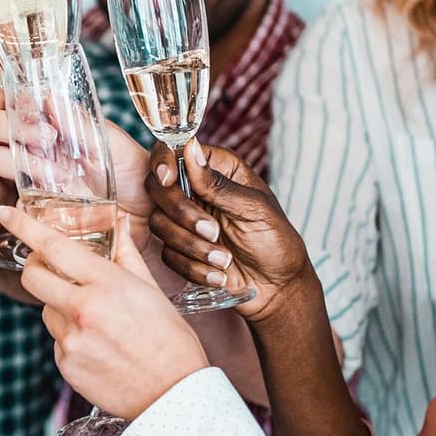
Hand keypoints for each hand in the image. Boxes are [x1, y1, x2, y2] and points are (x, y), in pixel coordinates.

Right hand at [0, 109, 150, 252]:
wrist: (146, 215)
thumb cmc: (133, 172)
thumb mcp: (112, 142)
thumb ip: (80, 123)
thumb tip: (49, 98)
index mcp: (52, 126)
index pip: (16, 106)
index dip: (19, 108)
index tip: (43, 121)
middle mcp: (36, 149)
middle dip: (13, 131)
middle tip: (47, 141)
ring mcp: (32, 178)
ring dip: (20, 163)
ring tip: (61, 177)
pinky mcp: (35, 208)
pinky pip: (11, 200)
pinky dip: (20, 199)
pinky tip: (46, 200)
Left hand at [0, 205, 207, 419]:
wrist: (174, 396)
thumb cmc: (169, 340)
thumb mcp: (151, 290)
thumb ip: (126, 254)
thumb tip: (119, 224)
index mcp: (106, 284)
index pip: (53, 246)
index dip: (23, 226)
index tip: (6, 212)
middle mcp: (83, 309)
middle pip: (32, 277)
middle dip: (35, 267)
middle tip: (50, 268)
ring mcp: (71, 340)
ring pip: (46, 310)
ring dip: (60, 307)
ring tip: (96, 320)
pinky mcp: (65, 365)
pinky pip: (57, 340)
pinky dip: (70, 337)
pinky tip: (99, 346)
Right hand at [146, 143, 317, 324]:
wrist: (277, 287)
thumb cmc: (275, 240)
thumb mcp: (253, 209)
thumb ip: (217, 184)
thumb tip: (190, 148)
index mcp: (217, 169)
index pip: (174, 151)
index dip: (163, 162)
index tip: (168, 180)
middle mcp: (196, 191)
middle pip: (158, 188)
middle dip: (182, 213)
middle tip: (213, 232)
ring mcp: (185, 220)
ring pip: (160, 223)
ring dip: (192, 246)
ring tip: (224, 259)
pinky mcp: (180, 249)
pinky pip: (167, 254)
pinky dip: (194, 267)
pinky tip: (220, 275)